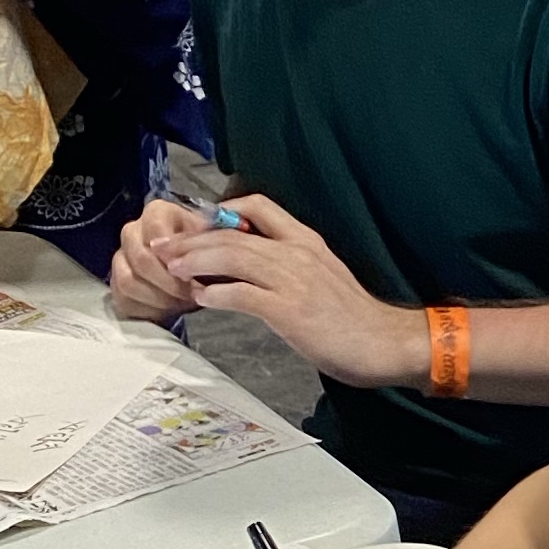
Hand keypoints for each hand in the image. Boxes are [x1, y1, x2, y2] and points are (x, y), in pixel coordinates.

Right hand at [108, 194, 211, 323]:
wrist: (196, 271)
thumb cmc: (205, 253)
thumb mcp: (213, 242)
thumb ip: (205, 244)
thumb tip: (197, 256)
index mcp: (157, 213)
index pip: (156, 231)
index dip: (175, 257)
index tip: (193, 275)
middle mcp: (133, 231)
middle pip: (141, 259)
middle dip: (169, 283)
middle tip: (191, 295)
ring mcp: (121, 257)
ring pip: (128, 281)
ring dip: (158, 298)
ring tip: (181, 303)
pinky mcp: (116, 282)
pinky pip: (124, 299)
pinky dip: (147, 309)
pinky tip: (167, 310)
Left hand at [168, 193, 420, 384]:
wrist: (384, 342)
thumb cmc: (353, 316)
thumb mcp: (322, 275)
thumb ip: (289, 265)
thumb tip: (251, 268)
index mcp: (306, 240)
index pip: (259, 206)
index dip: (222, 212)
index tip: (196, 226)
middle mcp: (297, 253)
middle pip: (234, 233)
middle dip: (193, 239)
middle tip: (164, 248)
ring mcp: (294, 280)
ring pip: (233, 257)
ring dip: (196, 262)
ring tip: (172, 268)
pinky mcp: (290, 310)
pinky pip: (243, 295)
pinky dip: (217, 295)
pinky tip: (202, 300)